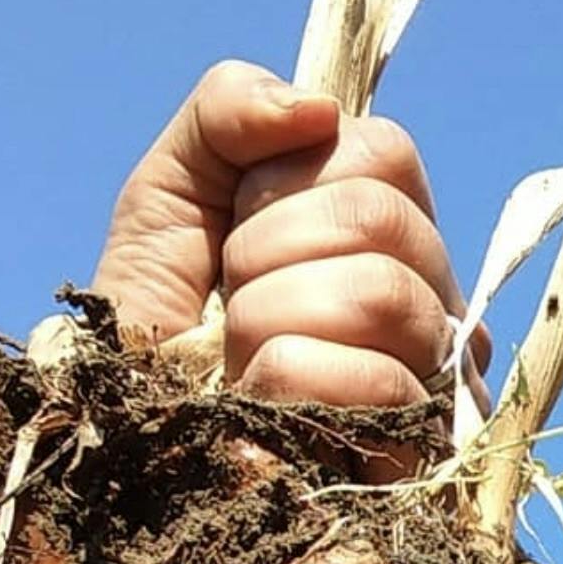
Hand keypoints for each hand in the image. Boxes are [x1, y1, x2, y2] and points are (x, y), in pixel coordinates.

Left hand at [92, 60, 488, 412]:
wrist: (131, 437)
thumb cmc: (159, 322)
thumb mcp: (171, 190)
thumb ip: (229, 112)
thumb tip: (316, 108)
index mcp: (385, 234)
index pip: (386, 156)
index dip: (292, 178)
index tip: (234, 227)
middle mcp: (426, 302)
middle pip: (385, 221)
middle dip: (270, 248)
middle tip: (230, 299)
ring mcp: (431, 381)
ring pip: (386, 295)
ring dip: (274, 313)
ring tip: (240, 356)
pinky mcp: (414, 454)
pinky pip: (382, 383)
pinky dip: (292, 378)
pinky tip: (259, 399)